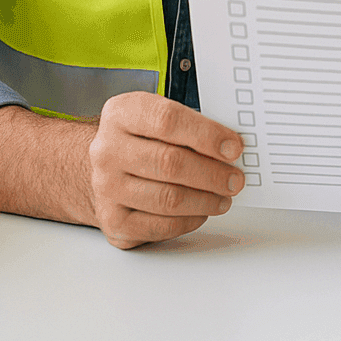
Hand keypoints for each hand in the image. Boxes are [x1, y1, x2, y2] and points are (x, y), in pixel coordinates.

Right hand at [87, 92, 245, 248]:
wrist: (104, 170)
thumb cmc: (141, 141)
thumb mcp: (158, 117)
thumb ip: (191, 126)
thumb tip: (230, 147)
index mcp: (121, 114)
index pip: (167, 120)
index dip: (206, 135)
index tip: (234, 147)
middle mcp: (108, 150)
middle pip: (170, 163)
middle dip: (212, 173)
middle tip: (235, 179)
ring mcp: (106, 188)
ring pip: (168, 198)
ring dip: (206, 200)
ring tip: (224, 197)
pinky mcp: (113, 221)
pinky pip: (160, 226)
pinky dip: (189, 220)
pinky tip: (201, 211)